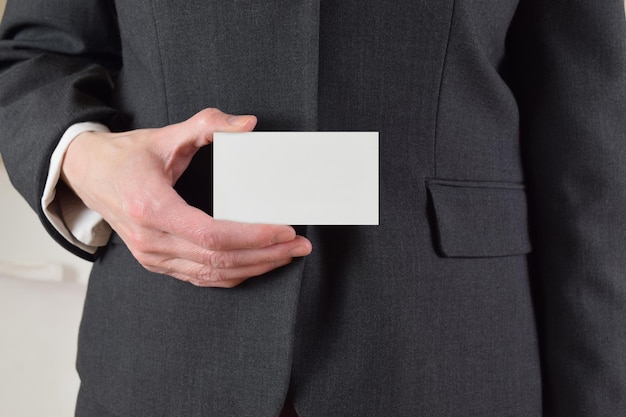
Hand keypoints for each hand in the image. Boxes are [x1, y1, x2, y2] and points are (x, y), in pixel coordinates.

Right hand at [61, 108, 311, 287]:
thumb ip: (206, 125)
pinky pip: (201, 277)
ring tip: (285, 256)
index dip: (252, 237)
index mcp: (152, 209)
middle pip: (218, 260)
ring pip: (212, 274)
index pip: (212, 235)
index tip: (284, 231)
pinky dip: (232, 274)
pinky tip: (256, 265)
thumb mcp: (164, 135)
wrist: (88, 175)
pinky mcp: (157, 262)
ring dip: (254, 267)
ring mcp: (152, 257)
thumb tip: (247, 124)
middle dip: (265, 255)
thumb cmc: (125, 157)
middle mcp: (151, 240)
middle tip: (298, 246)